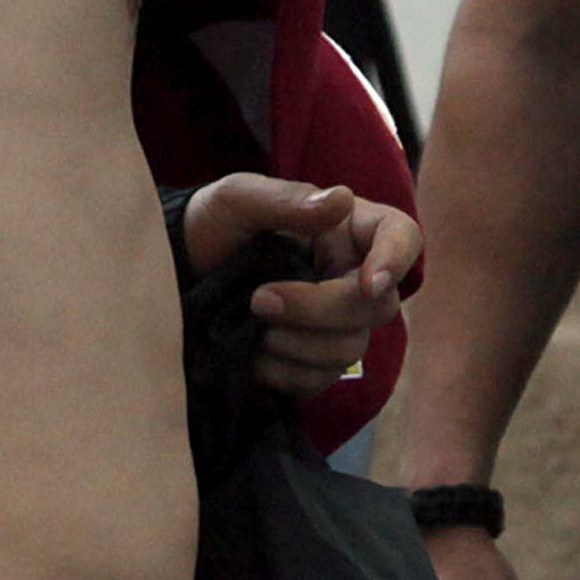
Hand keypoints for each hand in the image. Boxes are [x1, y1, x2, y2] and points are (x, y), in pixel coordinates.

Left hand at [179, 175, 415, 399]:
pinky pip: (320, 380)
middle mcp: (352, 275)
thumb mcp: (237, 200)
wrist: (177, 274)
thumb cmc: (213, 225)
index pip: (401, 236)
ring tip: (252, 327)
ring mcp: (335, 323)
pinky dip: (285, 372)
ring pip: (351, 348)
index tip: (369, 283)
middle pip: (378, 306)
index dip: (396, 261)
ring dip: (298, 344)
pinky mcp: (312, 361)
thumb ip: (287, 201)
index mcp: (346, 228)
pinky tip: (254, 356)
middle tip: (260, 300)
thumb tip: (342, 199)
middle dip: (321, 310)